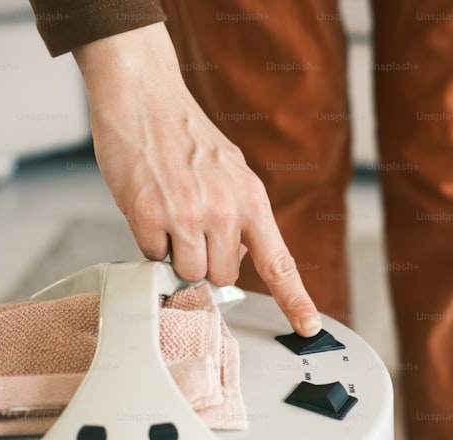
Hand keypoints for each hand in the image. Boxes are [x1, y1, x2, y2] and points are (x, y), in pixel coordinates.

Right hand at [73, 24, 320, 336]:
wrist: (144, 97)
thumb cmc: (187, 136)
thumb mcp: (232, 172)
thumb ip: (241, 214)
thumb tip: (240, 254)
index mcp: (252, 200)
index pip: (279, 262)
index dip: (295, 299)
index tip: (308, 327)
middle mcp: (225, 211)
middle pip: (221, 277)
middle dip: (206, 263)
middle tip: (192, 228)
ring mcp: (187, 215)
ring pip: (188, 273)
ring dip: (177, 254)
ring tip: (170, 214)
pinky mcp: (150, 216)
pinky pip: (153, 256)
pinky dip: (150, 240)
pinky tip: (149, 206)